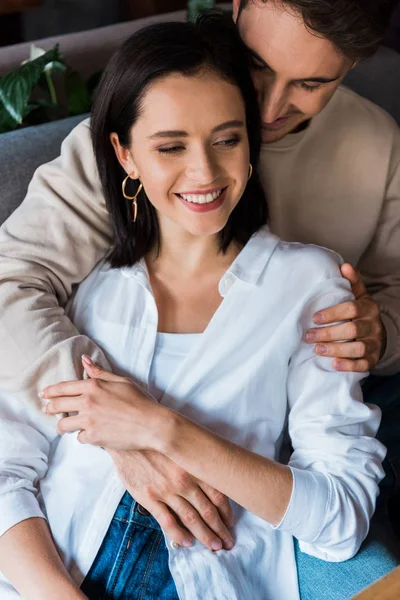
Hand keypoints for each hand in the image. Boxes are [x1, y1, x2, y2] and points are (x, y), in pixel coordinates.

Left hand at [41, 356, 168, 450]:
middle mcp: (87, 402)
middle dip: (49, 408)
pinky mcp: (93, 437)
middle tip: (46, 410)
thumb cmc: (140, 401)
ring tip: (65, 428)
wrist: (152, 424)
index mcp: (93, 386)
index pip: (64, 388)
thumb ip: (100, 372)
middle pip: (58, 406)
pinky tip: (91, 434)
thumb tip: (84, 360)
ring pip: (64, 426)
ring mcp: (89, 421)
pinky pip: (80, 438)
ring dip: (63, 427)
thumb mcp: (121, 381)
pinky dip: (84, 436)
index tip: (44, 394)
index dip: (51, 391)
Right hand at [110, 449, 234, 550]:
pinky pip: (167, 521)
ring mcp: (166, 490)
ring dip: (205, 535)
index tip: (232, 524)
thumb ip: (196, 464)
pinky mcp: (149, 497)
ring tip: (214, 546)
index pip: (218, 495)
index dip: (227, 513)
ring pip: (191, 519)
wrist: (130, 436)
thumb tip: (211, 479)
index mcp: (194, 467)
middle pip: (208, 510)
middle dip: (220, 529)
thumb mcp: (183, 448)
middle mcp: (184, 481)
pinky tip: (188, 543)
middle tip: (228, 542)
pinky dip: (179, 535)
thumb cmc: (159, 441)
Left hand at [306, 263, 384, 371]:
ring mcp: (374, 344)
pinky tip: (333, 364)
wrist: (379, 335)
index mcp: (368, 308)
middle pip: (352, 330)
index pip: (351, 309)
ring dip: (336, 350)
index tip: (314, 318)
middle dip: (328, 333)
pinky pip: (363, 365)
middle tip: (309, 336)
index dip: (332, 313)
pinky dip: (348, 366)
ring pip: (357, 349)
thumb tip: (344, 265)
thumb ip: (352, 282)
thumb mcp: (359, 296)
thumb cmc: (362, 313)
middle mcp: (373, 326)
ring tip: (317, 349)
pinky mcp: (372, 359)